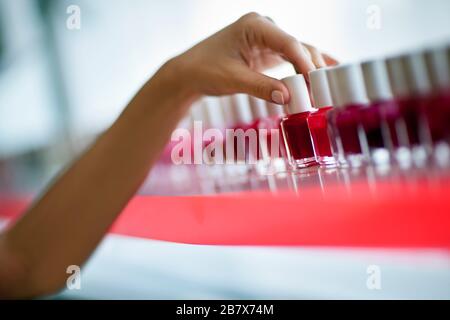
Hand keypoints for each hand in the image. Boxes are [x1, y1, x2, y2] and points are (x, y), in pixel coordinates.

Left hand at [171, 12, 336, 104]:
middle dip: (312, 68)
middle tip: (323, 91)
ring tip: (327, 87)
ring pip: (298, 52)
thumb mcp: (233, 79)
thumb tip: (288, 97)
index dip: (305, 64)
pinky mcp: (267, 52)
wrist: (190, 73)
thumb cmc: (206, 70)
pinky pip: (291, 58)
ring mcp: (267, 39)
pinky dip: (304, 68)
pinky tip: (323, 72)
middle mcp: (264, 28)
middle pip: (298, 46)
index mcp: (255, 26)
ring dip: (311, 69)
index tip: (315, 83)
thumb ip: (261, 87)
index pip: (288, 43)